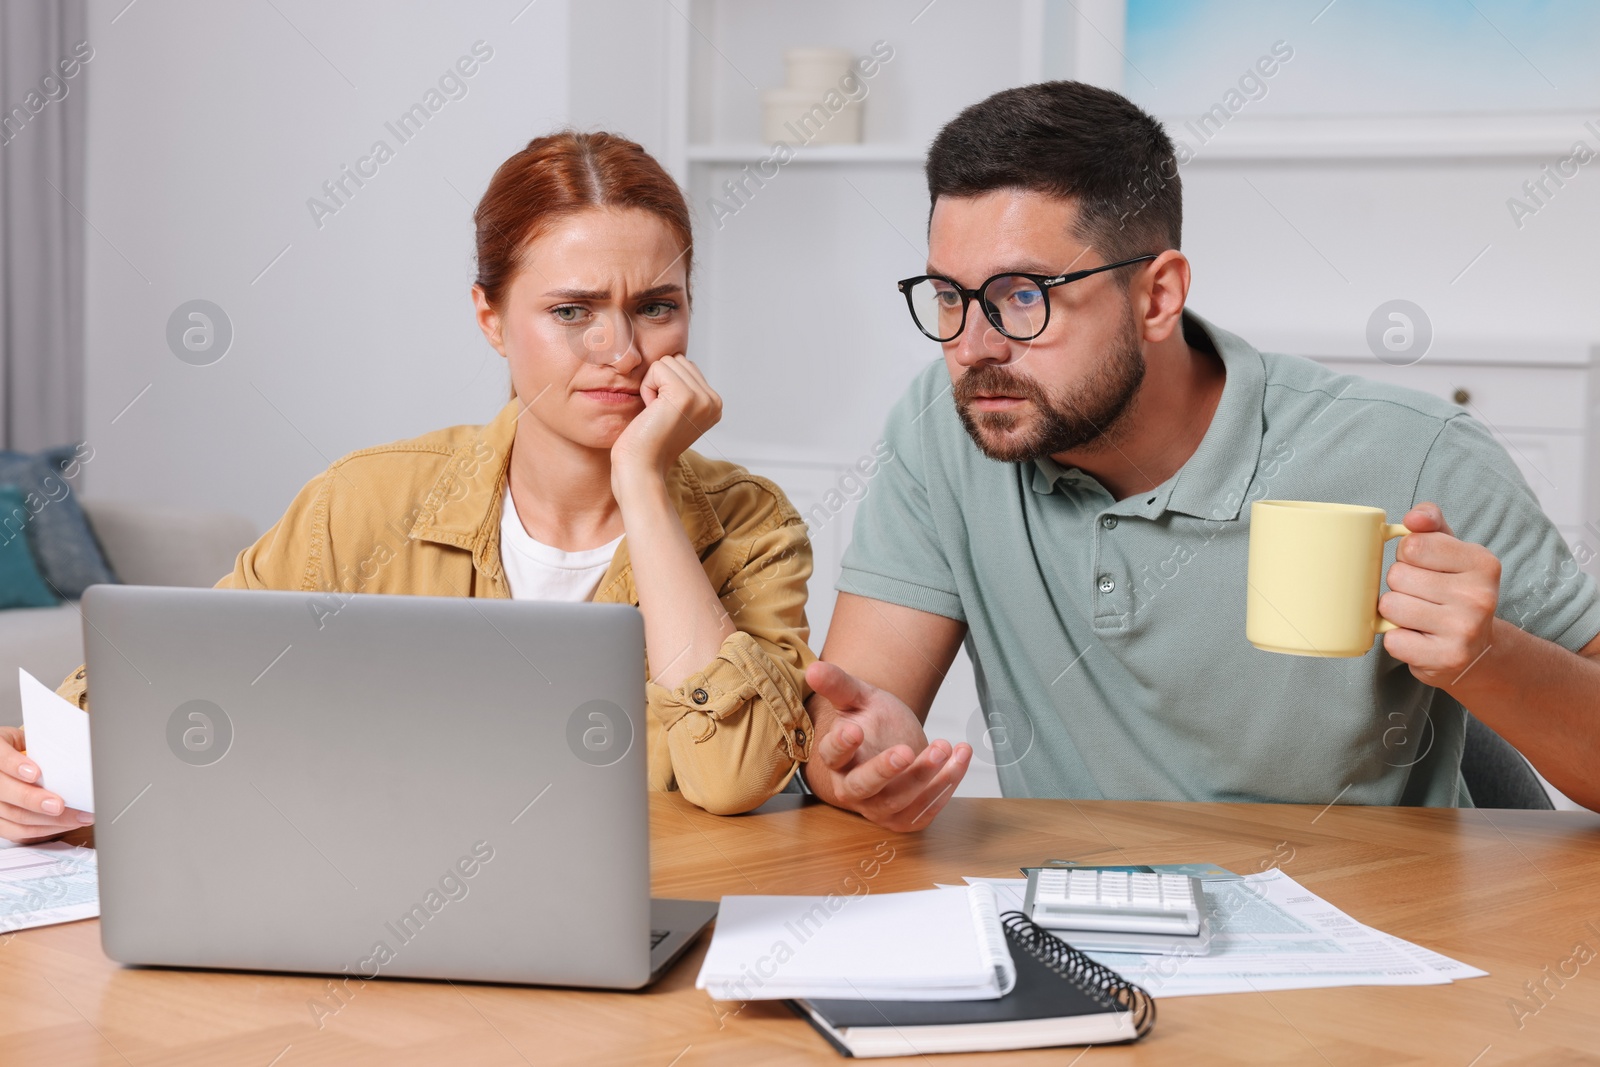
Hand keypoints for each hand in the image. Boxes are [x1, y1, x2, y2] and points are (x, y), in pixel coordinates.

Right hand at [0, 727, 92, 842]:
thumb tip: (75, 752)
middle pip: (4, 792)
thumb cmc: (18, 751)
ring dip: (48, 820)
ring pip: (14, 815)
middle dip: (33, 800)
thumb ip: (40, 746)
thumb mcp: (24, 740)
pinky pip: (17, 832)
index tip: (35, 773)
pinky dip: (44, 830)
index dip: (15, 766)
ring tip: (77, 817)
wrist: (3, 761)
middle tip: (59, 805)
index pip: (0, 758)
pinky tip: (66, 825)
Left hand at [610, 355, 720, 492]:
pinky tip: (651, 411)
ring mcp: (702, 398)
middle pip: (678, 360)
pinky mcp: (684, 396)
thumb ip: (682, 388)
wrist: (641, 468)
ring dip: (652, 385)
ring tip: (655, 413)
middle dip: (659, 382)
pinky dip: (647, 387)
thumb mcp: (674, 412)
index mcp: (714, 404)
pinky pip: (658, 368)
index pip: (686, 366)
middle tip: (658, 414)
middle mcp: (713, 401)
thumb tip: (673, 360)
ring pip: (668, 361)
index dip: (666, 386)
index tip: (664, 414)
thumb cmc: (648, 443)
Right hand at [803, 661, 970, 831]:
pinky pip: (925, 811)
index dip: (841, 745)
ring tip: (945, 746)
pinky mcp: (904, 819)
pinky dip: (946, 786)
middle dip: (885, 770)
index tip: (854, 730)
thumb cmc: (873, 720)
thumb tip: (813, 668)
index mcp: (837, 760)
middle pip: (862, 787)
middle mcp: (852, 789)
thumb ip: (838, 685)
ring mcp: (878, 808)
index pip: (832, 756)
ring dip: (926, 777)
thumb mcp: (859, 698)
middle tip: (906, 750)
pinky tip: (959, 759)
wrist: (897, 741)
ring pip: (899, 802)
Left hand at [1380, 502, 1501, 688]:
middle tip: (1422, 597)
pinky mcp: (1447, 658)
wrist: (1477, 651)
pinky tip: (1419, 639)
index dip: (1407, 556)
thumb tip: (1413, 517)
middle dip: (1399, 585)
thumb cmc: (1454, 591)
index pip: (1411, 545)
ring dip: (1395, 613)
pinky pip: (1392, 639)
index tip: (1423, 568)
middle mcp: (1479, 595)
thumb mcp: (1451, 551)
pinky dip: (1396, 639)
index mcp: (1482, 563)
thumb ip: (1430, 524)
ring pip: (1390, 606)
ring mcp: (1465, 629)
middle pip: (1397, 576)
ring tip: (1419, 617)